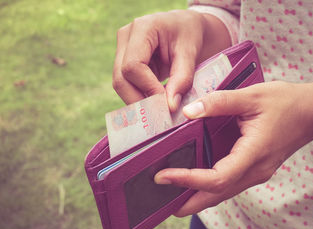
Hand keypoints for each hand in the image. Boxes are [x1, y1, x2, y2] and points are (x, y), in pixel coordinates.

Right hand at [112, 10, 230, 110]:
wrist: (186, 27)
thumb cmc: (190, 34)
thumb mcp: (191, 54)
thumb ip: (182, 79)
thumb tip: (170, 107)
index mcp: (142, 28)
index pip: (133, 66)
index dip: (148, 88)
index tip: (166, 104)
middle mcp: (125, 38)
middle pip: (120, 78)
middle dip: (139, 100)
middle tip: (160, 116)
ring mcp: (122, 50)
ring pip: (121, 85)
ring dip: (139, 101)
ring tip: (159, 113)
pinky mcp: (125, 63)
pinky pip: (127, 85)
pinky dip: (140, 98)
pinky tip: (155, 106)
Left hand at [154, 81, 312, 215]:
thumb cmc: (285, 102)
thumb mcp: (252, 96)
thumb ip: (219, 102)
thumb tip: (188, 111)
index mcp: (254, 153)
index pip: (217, 178)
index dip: (188, 180)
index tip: (163, 177)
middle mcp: (256, 170)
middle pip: (217, 195)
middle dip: (188, 202)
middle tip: (161, 202)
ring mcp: (257, 173)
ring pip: (223, 193)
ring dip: (198, 198)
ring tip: (172, 196)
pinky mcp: (256, 170)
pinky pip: (230, 185)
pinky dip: (210, 188)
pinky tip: (195, 182)